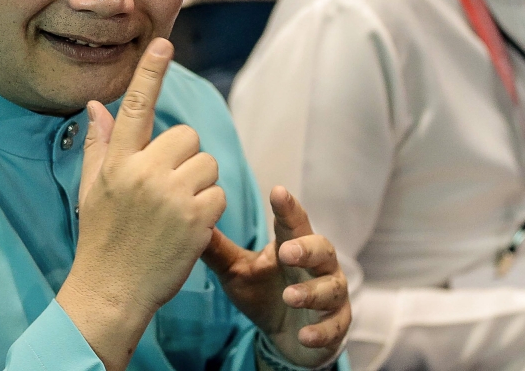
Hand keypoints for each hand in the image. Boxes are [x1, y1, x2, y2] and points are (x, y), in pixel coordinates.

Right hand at [56, 39, 225, 370]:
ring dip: (199, 185)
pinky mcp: (196, 220)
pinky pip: (218, 195)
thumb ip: (99, 143)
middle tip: (168, 187)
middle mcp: (144, 172)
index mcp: (117, 161)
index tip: (164, 44)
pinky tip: (186, 229)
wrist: (112, 289)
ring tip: (175, 212)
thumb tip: (96, 105)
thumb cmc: (100, 236)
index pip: (136, 106)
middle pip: (187, 136)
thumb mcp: (92, 187)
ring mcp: (171, 196)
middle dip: (185, 157)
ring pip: (208, 165)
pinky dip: (209, 210)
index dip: (150, 73)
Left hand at [202, 187, 349, 367]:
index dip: (288, 207)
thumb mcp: (236, 270)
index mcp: (293, 245)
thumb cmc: (262, 292)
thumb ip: (217, 248)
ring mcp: (331, 294)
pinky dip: (321, 331)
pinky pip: (334, 327)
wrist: (284, 335)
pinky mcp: (336, 324)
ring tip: (290, 297)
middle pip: (322, 249)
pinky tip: (305, 335)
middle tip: (286, 251)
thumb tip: (188, 218)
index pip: (293, 222)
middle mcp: (318, 265)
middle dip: (307, 250)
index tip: (278, 191)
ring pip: (332, 287)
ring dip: (312, 292)